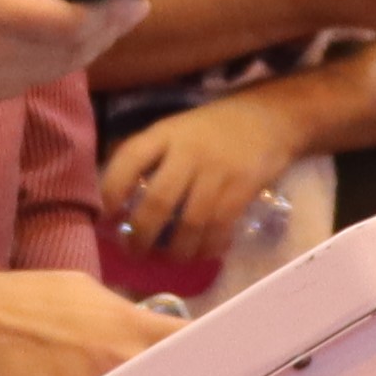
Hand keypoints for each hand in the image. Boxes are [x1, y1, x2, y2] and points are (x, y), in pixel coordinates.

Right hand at [0, 0, 128, 105]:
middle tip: (138, 3)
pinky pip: (33, 79)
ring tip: (114, 17)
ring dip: (89, 45)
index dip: (108, 13)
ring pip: (56, 69)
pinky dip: (60, 58)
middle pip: (70, 50)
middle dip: (108, 28)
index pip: (66, 24)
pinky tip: (73, 35)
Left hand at [102, 90, 313, 276]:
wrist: (270, 116)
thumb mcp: (177, 129)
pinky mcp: (243, 187)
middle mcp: (189, 151)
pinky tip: (201, 254)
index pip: (129, 159)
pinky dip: (208, 247)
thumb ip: (151, 156)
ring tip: (169, 259)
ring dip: (176, 250)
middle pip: (159, 200)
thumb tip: (117, 196)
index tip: (106, 217)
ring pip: (191, 221)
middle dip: (142, 234)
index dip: (112, 190)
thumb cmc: (213, 128)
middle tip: (134, 252)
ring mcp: (218, 170)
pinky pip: (220, 226)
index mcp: (165, 133)